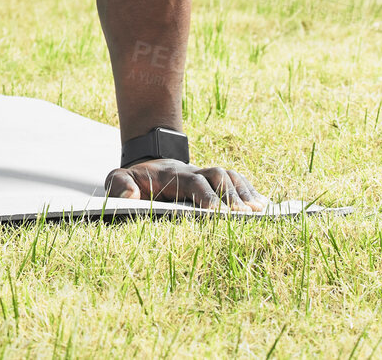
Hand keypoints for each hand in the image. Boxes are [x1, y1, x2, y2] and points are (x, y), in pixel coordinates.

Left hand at [105, 158, 267, 211]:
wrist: (146, 165)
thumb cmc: (133, 180)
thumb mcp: (117, 179)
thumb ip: (119, 185)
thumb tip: (130, 197)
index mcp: (172, 174)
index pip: (193, 182)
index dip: (205, 196)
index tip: (215, 214)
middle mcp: (193, 171)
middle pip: (218, 176)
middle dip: (231, 195)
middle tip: (244, 216)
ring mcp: (206, 175)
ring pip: (230, 177)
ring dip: (245, 193)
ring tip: (260, 212)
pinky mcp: (214, 182)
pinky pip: (236, 182)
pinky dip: (250, 192)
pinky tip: (264, 207)